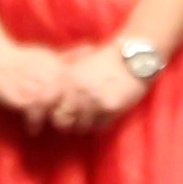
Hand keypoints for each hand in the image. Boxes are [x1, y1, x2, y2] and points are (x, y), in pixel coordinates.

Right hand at [0, 35, 75, 122]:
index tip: (81, 114)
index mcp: (58, 66)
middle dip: (71, 116)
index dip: (81, 104)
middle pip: (70, 103)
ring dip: (55, 121)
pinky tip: (33, 130)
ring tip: (53, 128)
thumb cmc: (20, 58)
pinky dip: (35, 124)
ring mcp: (37, 88)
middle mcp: (51, 76)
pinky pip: (35, 115)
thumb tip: (92, 48)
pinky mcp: (23, 98)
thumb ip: (69, 56)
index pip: (78, 90)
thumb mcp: (46, 54)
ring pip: (55, 110)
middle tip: (71, 127)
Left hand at [39, 41, 156, 131]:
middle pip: (63, 121)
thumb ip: (64, 65)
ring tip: (92, 116)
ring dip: (86, 124)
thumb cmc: (106, 56)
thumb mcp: (80, 56)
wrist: (134, 57)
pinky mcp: (110, 108)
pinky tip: (104, 114)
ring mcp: (94, 100)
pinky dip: (101, 124)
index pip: (51, 108)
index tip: (63, 111)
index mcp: (67, 78)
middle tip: (76, 118)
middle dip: (68, 122)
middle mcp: (78, 90)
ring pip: (82, 126)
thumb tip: (48, 77)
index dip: (56, 112)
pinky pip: (100, 127)